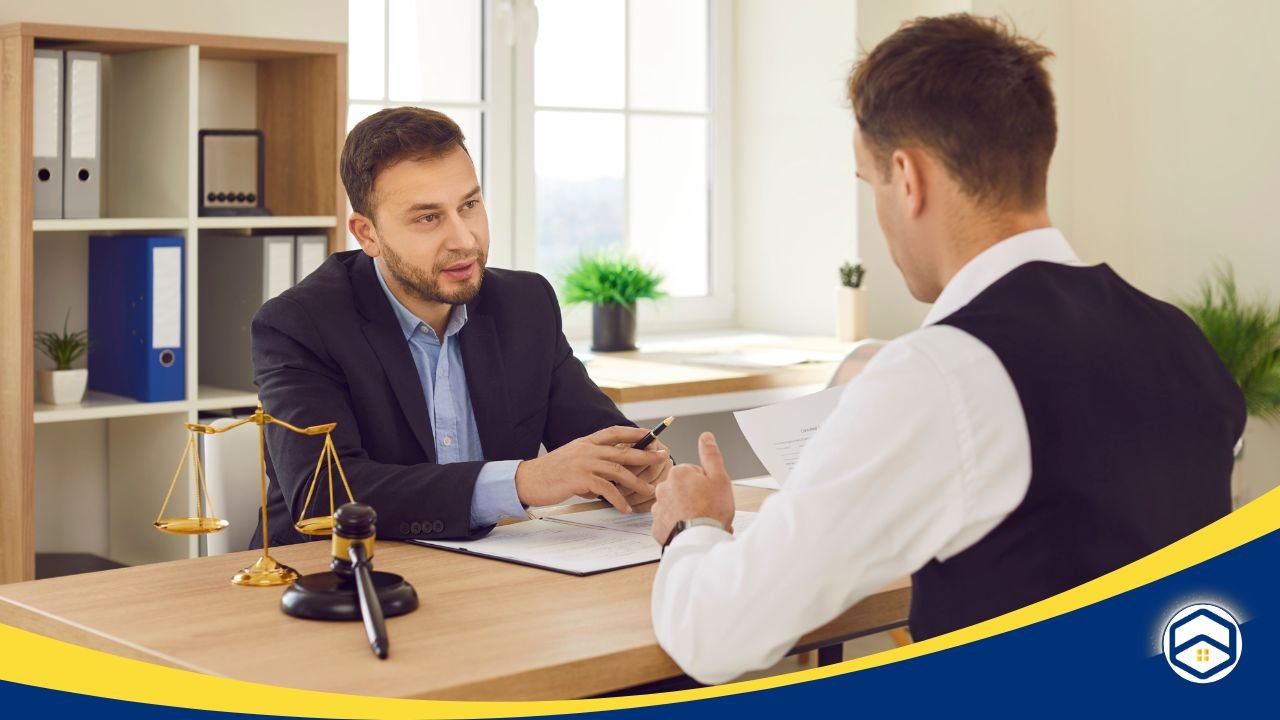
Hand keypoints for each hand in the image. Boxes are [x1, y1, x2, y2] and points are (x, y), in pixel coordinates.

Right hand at [515, 426, 668, 512]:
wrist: (527, 480)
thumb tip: (607, 472)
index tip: (650, 434)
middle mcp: (587, 449)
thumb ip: (589, 460)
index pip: (614, 432)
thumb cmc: (548, 472)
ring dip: (637, 482)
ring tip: (650, 490)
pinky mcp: (580, 479)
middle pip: (622, 450)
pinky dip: (618, 499)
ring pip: (618, 470)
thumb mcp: (571, 458)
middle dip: (645, 454)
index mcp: (585, 442)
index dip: (633, 432)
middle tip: (662, 457)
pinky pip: (606, 489)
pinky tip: (625, 507)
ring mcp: (584, 463)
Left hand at [651, 432, 735, 544]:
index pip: (693, 472)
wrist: (701, 539)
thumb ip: (710, 454)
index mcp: (678, 473)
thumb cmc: (711, 511)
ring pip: (674, 504)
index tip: (710, 493)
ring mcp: (658, 508)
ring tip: (699, 520)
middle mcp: (663, 488)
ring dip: (685, 510)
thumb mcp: (719, 477)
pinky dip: (677, 524)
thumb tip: (705, 436)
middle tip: (707, 507)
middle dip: (694, 496)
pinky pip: (668, 521)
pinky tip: (689, 528)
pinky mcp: (657, 526)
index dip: (705, 483)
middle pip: (682, 488)